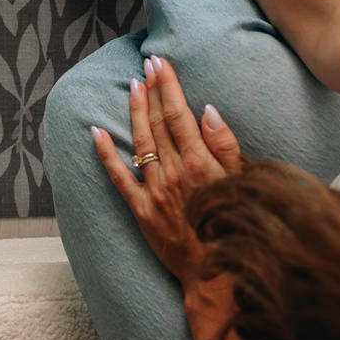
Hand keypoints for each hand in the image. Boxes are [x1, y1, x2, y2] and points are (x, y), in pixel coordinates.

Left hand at [91, 55, 242, 290]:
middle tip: (146, 64)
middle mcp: (173, 172)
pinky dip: (105, 153)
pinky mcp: (140, 211)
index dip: (167, 85)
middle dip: (152, 89)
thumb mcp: (243, 183)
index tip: (160, 63)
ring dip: (134, 111)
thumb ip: (225, 145)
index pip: (178, 113)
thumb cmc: (236, 225)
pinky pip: (118, 177)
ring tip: (131, 86)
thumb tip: (207, 109)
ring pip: (140, 141)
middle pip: (158, 122)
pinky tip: (96, 132)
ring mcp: (153, 191)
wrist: (218, 276)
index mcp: (199, 163)